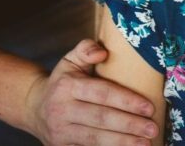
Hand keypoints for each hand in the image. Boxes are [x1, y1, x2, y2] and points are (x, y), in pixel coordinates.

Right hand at [25, 39, 158, 145]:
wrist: (33, 107)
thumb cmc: (62, 81)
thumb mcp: (70, 60)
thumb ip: (86, 49)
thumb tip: (102, 51)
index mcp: (67, 86)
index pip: (102, 93)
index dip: (126, 101)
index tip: (149, 107)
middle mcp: (62, 110)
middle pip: (101, 119)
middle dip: (129, 125)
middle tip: (152, 129)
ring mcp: (60, 132)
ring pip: (95, 139)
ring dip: (122, 142)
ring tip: (145, 143)